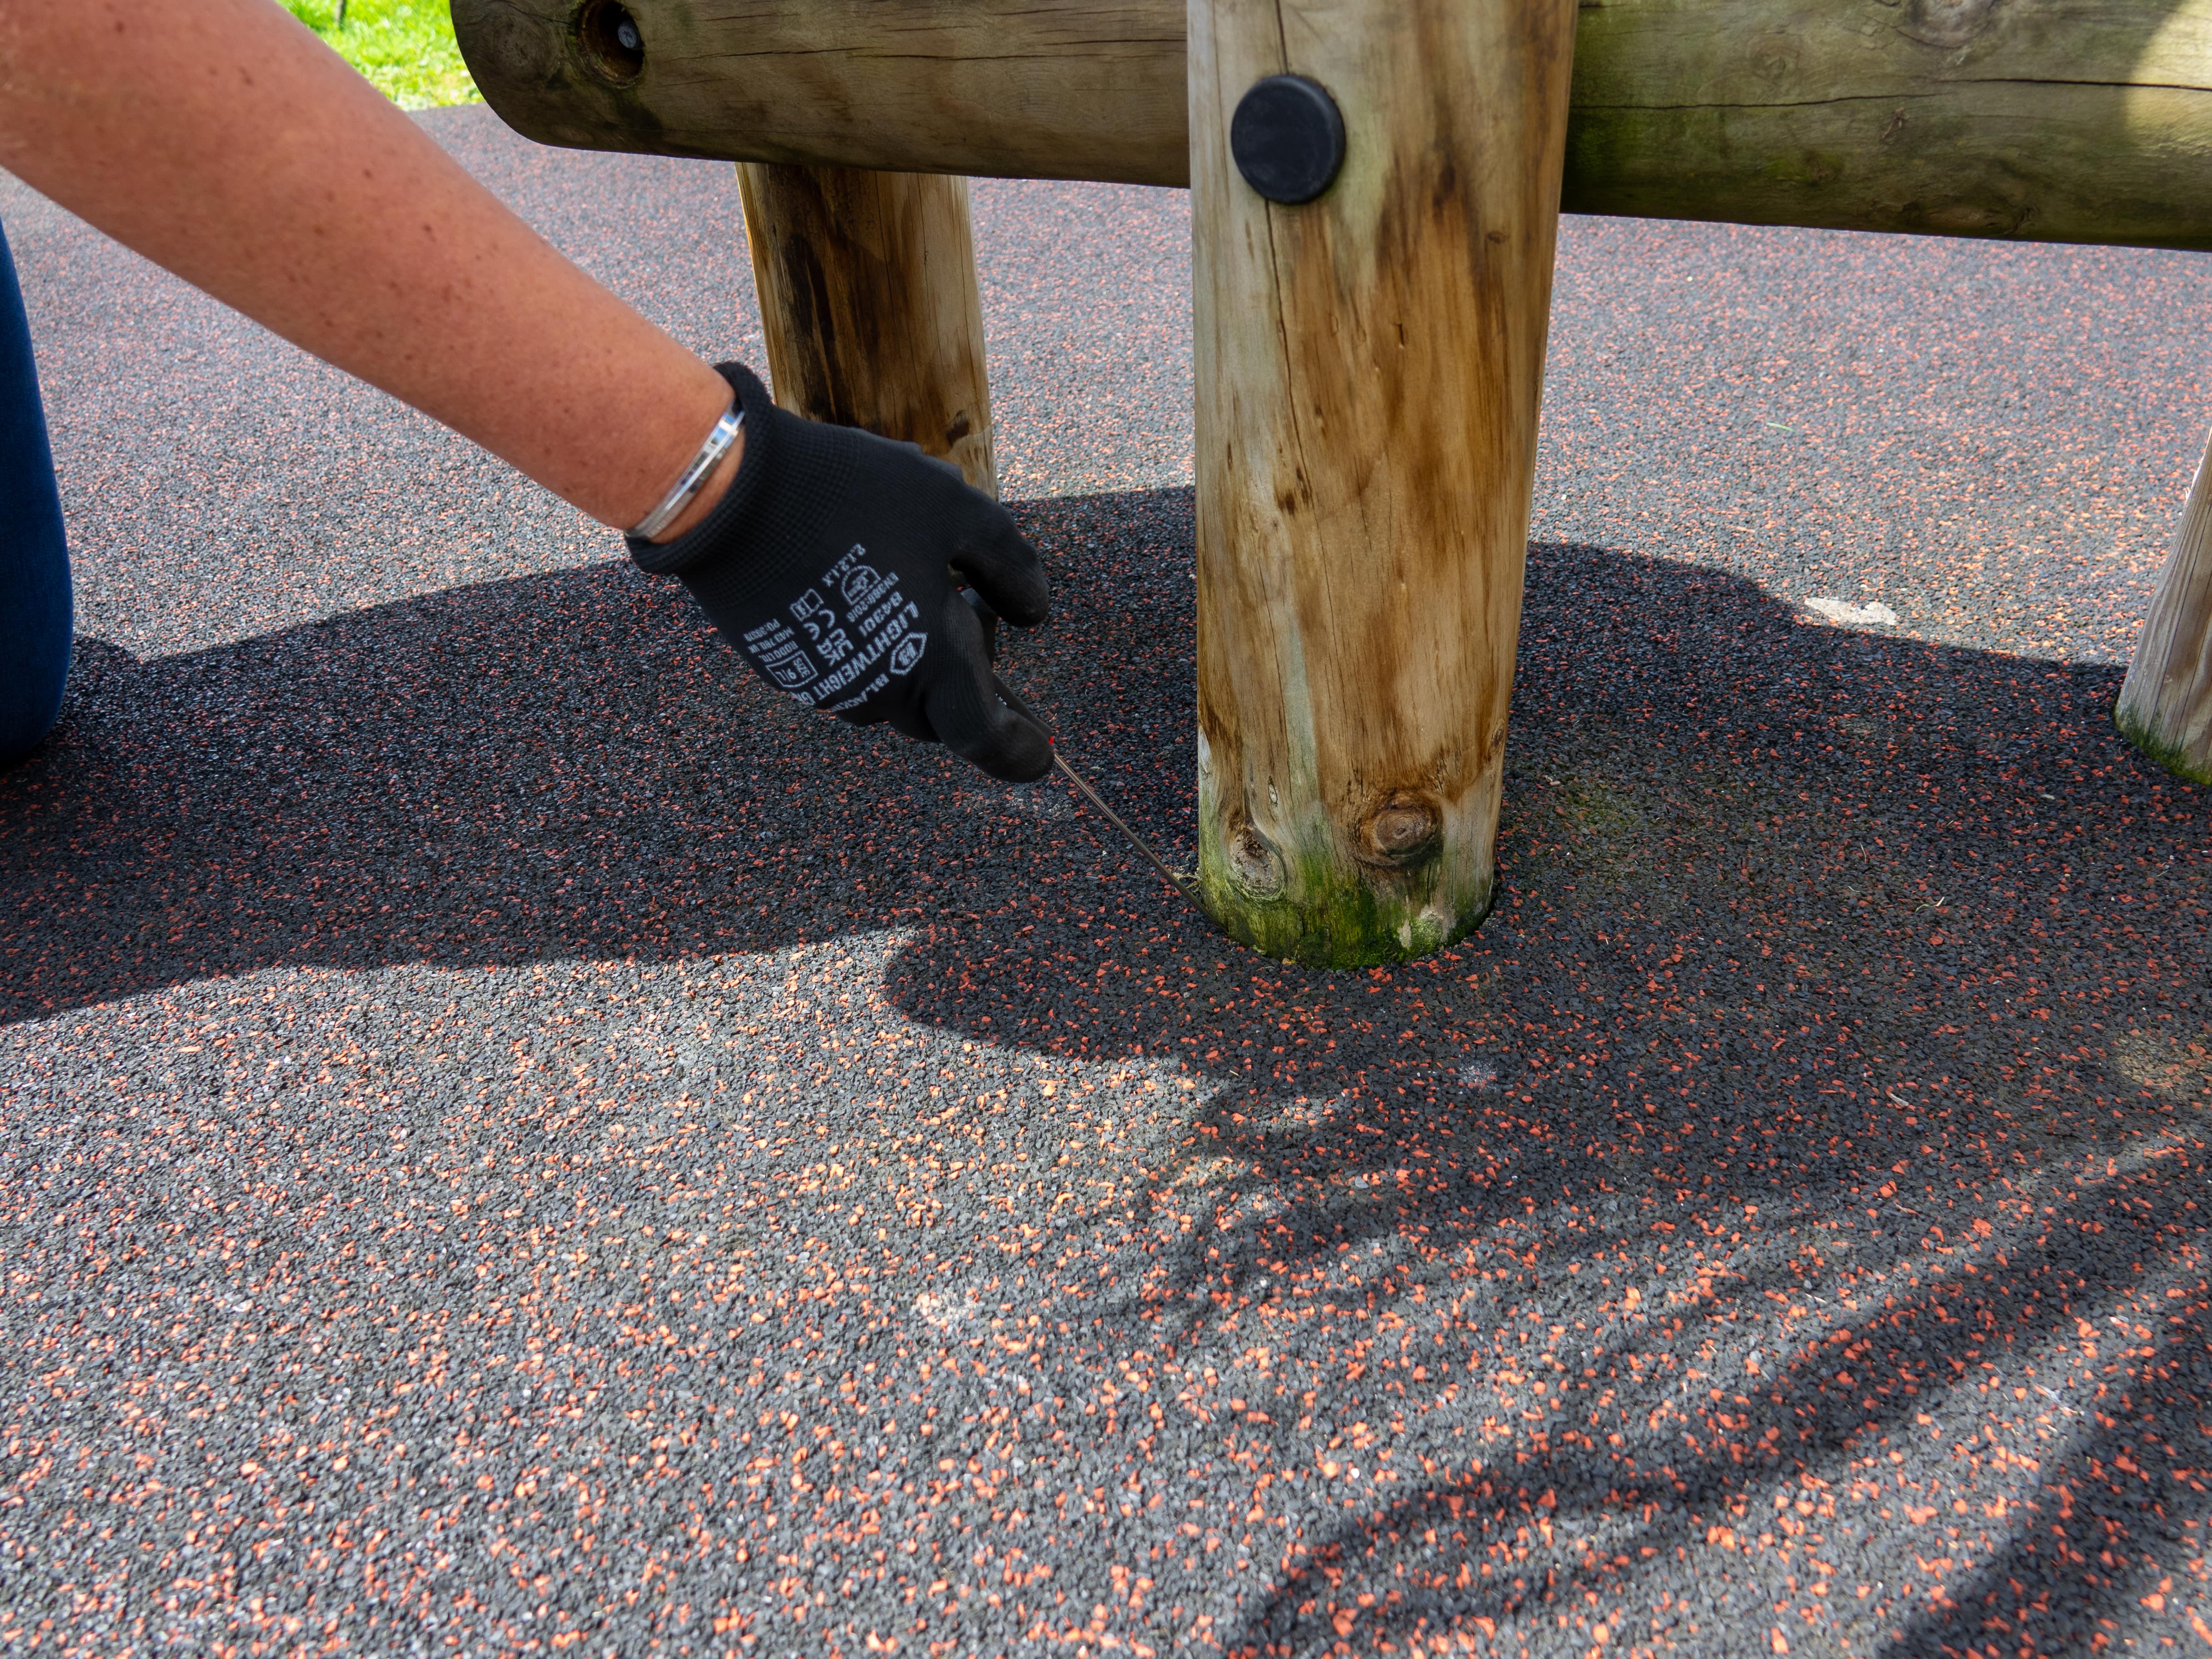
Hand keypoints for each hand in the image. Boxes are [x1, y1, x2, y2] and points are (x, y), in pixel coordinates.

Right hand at [631, 365, 1052, 780]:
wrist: (726, 493)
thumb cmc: (852, 496)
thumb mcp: (955, 508)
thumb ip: (1008, 565)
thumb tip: (1034, 614)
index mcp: (931, 663)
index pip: (985, 740)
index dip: (1018, 754)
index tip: (1042, 755)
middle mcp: (878, 692)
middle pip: (938, 714)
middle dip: (964, 679)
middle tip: (969, 605)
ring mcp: (825, 685)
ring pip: (889, 692)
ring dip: (911, 656)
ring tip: (908, 577)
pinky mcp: (785, 667)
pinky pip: (845, 670)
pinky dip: (866, 640)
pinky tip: (857, 575)